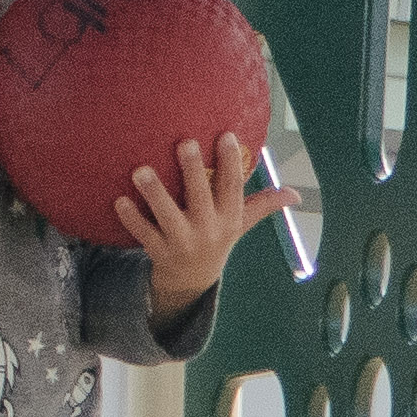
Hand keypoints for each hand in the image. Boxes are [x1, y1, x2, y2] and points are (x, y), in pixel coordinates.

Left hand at [122, 130, 287, 315]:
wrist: (192, 281)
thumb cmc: (217, 238)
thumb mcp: (241, 223)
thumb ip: (264, 205)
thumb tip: (297, 194)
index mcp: (229, 219)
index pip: (233, 187)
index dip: (231, 162)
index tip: (226, 134)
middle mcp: (208, 230)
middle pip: (200, 197)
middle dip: (192, 170)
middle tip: (184, 142)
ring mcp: (182, 241)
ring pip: (167, 215)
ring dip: (154, 193)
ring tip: (140, 170)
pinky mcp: (159, 251)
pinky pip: (142, 233)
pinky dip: (131, 218)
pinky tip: (119, 200)